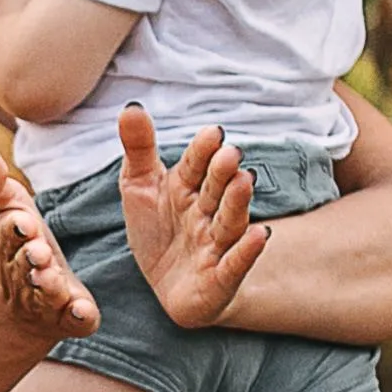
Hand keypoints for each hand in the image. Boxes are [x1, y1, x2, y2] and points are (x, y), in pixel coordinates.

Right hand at [0, 150, 99, 355]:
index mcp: (9, 245)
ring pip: (45, 294)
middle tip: (38, 250)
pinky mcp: (70, 318)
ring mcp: (46, 300)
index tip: (23, 220)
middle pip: (23, 266)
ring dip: (48, 286)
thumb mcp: (6, 213)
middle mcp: (24, 275)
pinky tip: (82, 310)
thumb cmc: (18, 246)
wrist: (22, 309)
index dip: (13, 229)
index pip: (6, 235)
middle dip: (29, 258)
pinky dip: (77, 316)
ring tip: (52, 277)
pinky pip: (74, 319)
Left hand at [123, 111, 264, 331]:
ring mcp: (216, 245)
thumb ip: (139, 148)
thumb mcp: (140, 187)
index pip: (195, 165)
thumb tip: (132, 106)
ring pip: (229, 221)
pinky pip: (235, 264)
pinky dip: (247, 251)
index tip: (212, 132)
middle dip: (222, 172)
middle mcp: (207, 212)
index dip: (202, 151)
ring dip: (237, 203)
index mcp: (187, 187)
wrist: (167, 285)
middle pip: (216, 189)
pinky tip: (260, 235)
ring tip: (244, 181)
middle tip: (230, 153)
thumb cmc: (158, 231)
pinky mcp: (220, 278)